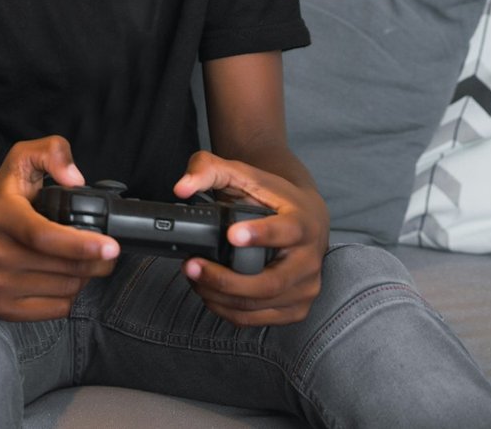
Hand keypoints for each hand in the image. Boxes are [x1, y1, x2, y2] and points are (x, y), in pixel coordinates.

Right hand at [0, 136, 119, 320]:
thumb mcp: (20, 160)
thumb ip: (52, 152)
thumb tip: (75, 179)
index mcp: (1, 214)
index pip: (44, 236)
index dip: (82, 244)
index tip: (111, 246)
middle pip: (66, 267)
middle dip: (96, 260)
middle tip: (103, 250)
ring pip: (66, 289)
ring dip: (82, 276)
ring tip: (74, 259)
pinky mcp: (0, 308)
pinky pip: (57, 309)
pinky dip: (68, 295)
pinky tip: (59, 276)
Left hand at [173, 152, 329, 325]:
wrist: (304, 216)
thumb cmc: (271, 197)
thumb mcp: (241, 174)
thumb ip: (208, 171)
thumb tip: (180, 188)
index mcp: (303, 222)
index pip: (287, 231)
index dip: (260, 235)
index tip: (231, 235)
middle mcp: (310, 259)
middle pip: (270, 282)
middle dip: (226, 280)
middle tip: (192, 266)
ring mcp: (305, 287)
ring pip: (260, 304)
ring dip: (220, 296)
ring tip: (193, 276)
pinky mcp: (295, 308)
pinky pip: (258, 319)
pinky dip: (228, 310)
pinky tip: (209, 293)